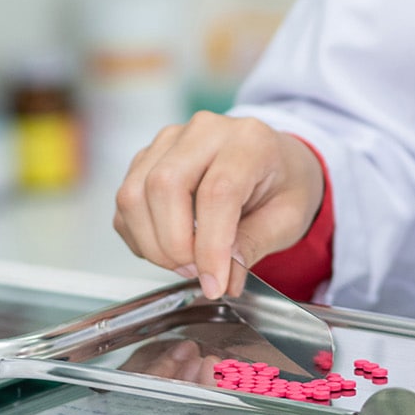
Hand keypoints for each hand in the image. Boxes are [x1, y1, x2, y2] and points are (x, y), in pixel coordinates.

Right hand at [113, 113, 325, 300]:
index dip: (211, 246)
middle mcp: (203, 131)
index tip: (215, 283)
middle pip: (165, 185)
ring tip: (184, 263)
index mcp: (248, 140)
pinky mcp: (146, 158)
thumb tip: (223, 278)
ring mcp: (168, 141)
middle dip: (174, 244)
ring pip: (135, 194)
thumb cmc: (283, 184)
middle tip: (197, 273)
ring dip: (152, 243)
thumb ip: (254, 245)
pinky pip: (126, 204)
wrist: (273, 161)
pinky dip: (139, 237)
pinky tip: (167, 248)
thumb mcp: (288, 218)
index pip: (217, 191)